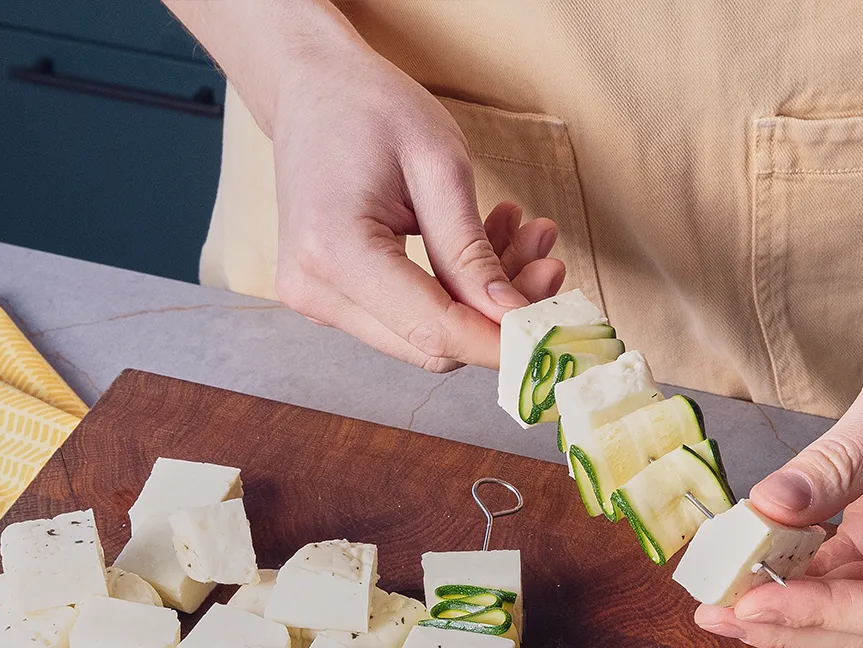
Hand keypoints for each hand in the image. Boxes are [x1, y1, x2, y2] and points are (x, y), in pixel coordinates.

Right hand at [270, 41, 564, 370]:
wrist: (309, 88)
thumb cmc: (369, 106)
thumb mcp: (438, 164)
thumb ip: (472, 251)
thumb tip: (512, 318)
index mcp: (334, 252)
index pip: (434, 330)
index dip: (500, 342)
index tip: (553, 330)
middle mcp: (315, 290)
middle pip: (431, 345)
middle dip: (499, 318)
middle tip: (549, 264)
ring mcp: (318, 301)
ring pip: (425, 337)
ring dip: (484, 303)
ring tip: (525, 238)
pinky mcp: (331, 300)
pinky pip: (408, 318)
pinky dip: (457, 294)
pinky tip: (488, 246)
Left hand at [695, 299, 862, 647]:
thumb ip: (834, 464)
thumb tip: (766, 508)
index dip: (818, 615)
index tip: (752, 604)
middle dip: (789, 625)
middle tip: (716, 613)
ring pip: (846, 615)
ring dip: (783, 611)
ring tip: (716, 602)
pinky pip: (836, 582)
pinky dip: (790, 581)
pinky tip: (743, 573)